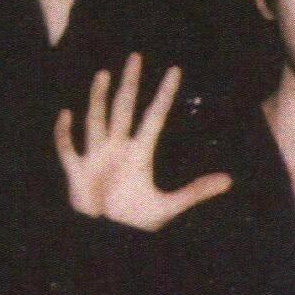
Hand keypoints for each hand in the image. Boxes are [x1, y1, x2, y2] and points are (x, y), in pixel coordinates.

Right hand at [53, 53, 231, 230]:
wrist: (107, 237)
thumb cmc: (135, 220)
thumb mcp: (169, 206)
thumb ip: (196, 192)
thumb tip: (230, 180)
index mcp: (140, 154)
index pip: (155, 117)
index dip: (164, 95)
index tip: (175, 71)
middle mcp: (118, 149)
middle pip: (123, 109)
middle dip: (130, 84)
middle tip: (136, 57)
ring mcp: (96, 158)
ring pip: (96, 121)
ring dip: (98, 99)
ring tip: (104, 74)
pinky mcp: (77, 172)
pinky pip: (68, 149)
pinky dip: (65, 133)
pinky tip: (66, 114)